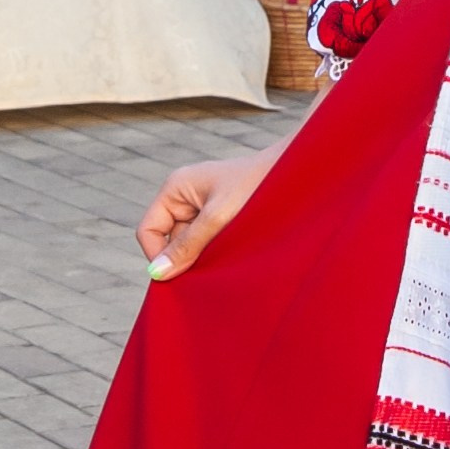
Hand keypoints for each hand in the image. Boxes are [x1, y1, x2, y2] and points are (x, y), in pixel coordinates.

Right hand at [138, 146, 280, 279]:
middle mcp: (185, 196)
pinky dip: (217, 253)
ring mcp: (203, 207)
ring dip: (203, 257)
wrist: (301, 172)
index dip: (158, 255)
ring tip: (227, 258)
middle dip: (184, 258)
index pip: (148, 230)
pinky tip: (235, 255)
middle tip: (209, 271)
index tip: (181, 275)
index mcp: (175, 187)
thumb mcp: (218, 218)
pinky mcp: (222, 217)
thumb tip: (157, 274)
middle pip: (168, 240)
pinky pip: (208, 242)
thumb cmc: (258, 186)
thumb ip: (188, 246)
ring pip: (190, 244)